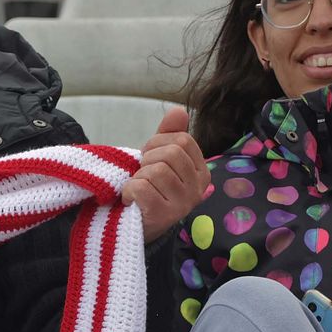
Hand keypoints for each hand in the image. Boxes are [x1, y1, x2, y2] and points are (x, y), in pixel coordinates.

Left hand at [124, 107, 209, 241]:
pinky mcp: (163, 216)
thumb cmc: (149, 186)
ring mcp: (183, 204)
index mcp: (201, 171)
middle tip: (142, 173)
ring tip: (139, 188)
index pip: (183, 140)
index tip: (150, 157)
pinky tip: (132, 200)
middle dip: (148, 159)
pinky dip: (129, 190)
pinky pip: (141, 187)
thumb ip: (169, 133)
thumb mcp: (160, 156)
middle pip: (171, 153)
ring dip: (138, 176)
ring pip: (156, 171)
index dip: (159, 143)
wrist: (136, 221)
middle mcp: (198, 189)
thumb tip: (179, 110)